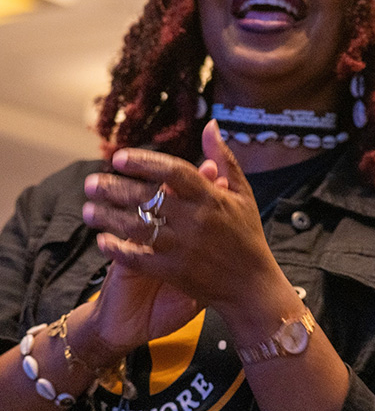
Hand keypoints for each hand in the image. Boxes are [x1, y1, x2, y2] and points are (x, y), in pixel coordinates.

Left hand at [82, 121, 283, 311]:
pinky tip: (102, 241)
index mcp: (212, 197)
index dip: (144, 162)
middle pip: (147, 198)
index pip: (174, 171)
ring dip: (107, 218)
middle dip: (114, 188)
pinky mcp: (175, 271)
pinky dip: (117, 249)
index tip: (119, 158)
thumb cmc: (247, 235)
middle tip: (91, 183)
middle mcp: (196, 220)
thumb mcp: (243, 194)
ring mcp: (184, 247)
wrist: (252, 285)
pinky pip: (138, 258)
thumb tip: (210, 125)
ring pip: (136, 227)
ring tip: (87, 210)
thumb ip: (224, 159)